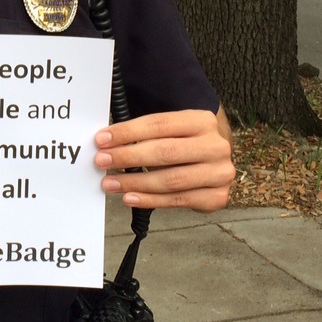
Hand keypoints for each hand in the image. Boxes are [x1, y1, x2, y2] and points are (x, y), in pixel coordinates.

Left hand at [94, 108, 233, 210]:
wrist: (216, 162)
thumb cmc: (186, 144)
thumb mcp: (173, 131)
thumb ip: (146, 135)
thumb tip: (107, 143)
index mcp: (202, 121)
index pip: (159, 125)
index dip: (128, 132)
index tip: (102, 140)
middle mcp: (215, 146)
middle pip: (165, 152)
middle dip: (128, 157)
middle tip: (102, 161)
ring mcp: (219, 173)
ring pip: (170, 180)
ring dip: (135, 182)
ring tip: (110, 183)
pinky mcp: (217, 197)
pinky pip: (177, 201)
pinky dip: (150, 200)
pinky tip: (130, 197)